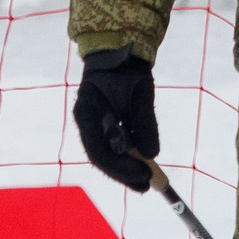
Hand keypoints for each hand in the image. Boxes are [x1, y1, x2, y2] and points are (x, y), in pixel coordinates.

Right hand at [73, 46, 157, 191]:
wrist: (122, 54)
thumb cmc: (129, 70)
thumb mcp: (141, 93)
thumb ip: (145, 122)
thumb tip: (152, 155)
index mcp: (87, 112)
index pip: (97, 151)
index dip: (119, 169)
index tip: (142, 176)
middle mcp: (87, 122)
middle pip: (101, 158)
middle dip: (123, 174)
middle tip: (146, 185)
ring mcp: (94, 125)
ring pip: (107, 155)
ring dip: (126, 169)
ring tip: (147, 180)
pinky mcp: (105, 126)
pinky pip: (114, 147)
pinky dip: (128, 158)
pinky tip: (143, 164)